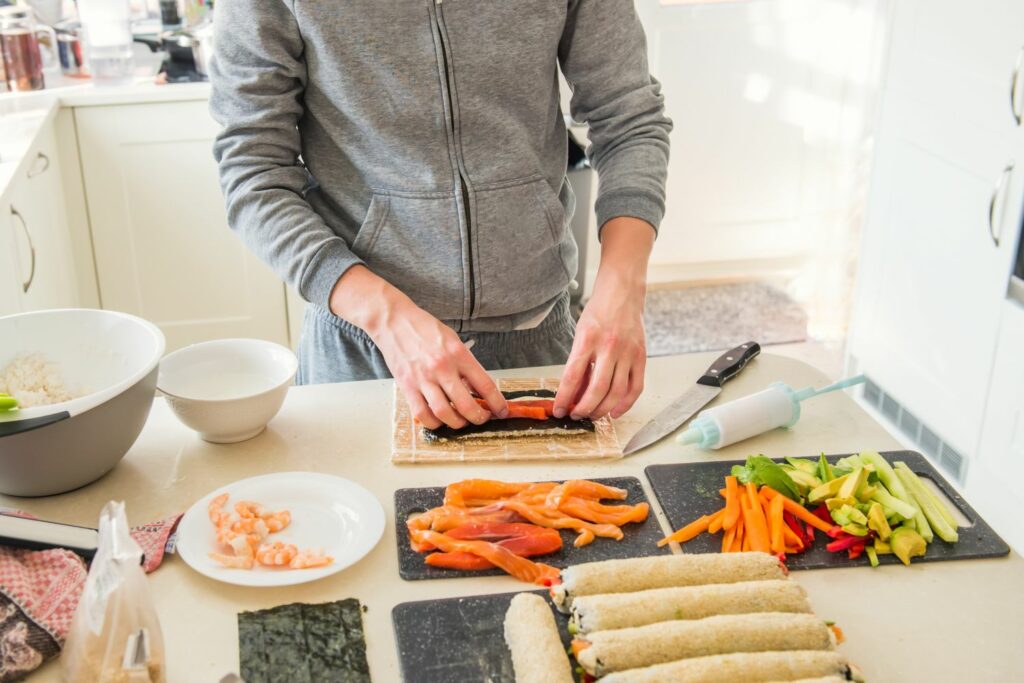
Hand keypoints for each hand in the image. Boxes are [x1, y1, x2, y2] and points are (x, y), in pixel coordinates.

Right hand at [329, 266, 507, 428]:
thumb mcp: (453, 340)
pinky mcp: (407, 386)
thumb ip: (465, 363)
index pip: (485, 385)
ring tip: (461, 421)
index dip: (497, 403)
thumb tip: (477, 389)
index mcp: (458, 354)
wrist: (394, 321)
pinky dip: (433, 423)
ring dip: (457, 423)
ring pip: (444, 413)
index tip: (502, 411)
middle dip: (479, 418)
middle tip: (482, 419)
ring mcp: (423, 378)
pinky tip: (439, 420)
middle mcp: (442, 367)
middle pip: (466, 405)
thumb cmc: (424, 329)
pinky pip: (422, 413)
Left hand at [554, 217, 653, 419]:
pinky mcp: (641, 356)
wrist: (623, 291)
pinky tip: (614, 412)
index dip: (564, 398)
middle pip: (596, 389)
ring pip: (616, 392)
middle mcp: (609, 347)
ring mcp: (628, 352)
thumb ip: (578, 363)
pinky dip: (625, 404)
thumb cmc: (598, 311)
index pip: (572, 377)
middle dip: (584, 409)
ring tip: (592, 416)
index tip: (558, 410)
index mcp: (587, 339)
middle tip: (576, 416)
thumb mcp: (580, 333)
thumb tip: (573, 393)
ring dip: (602, 410)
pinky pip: (635, 387)